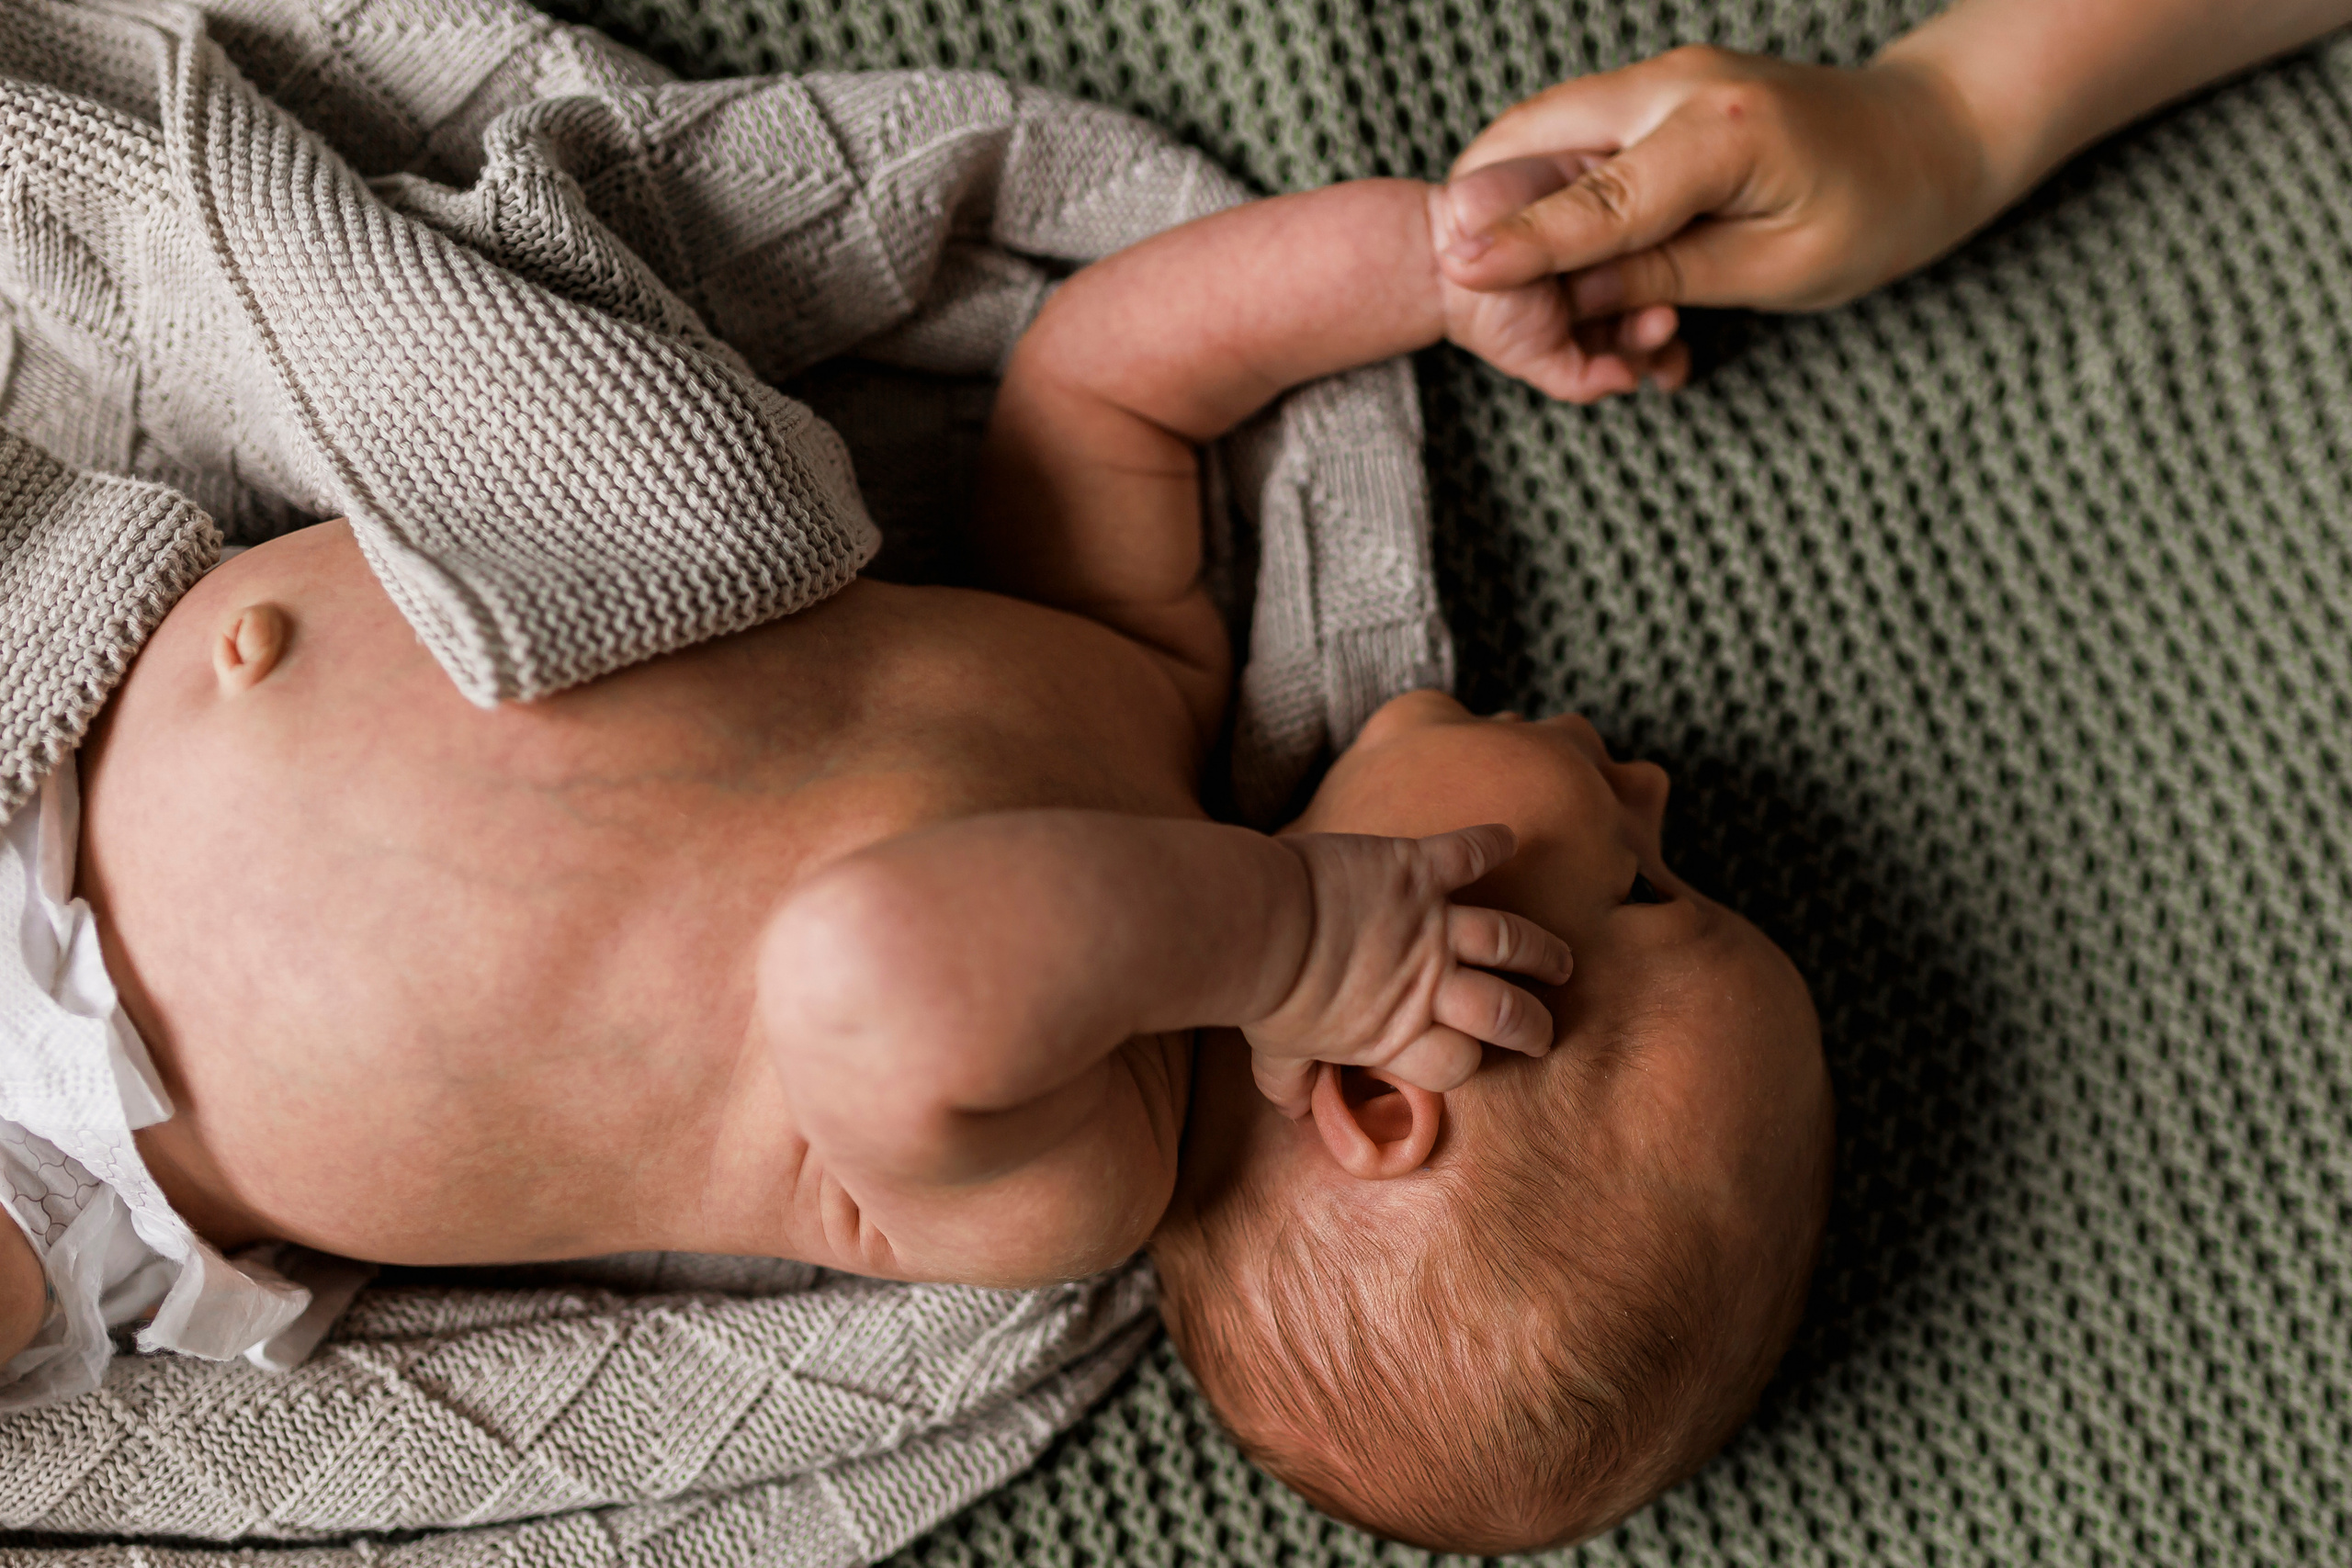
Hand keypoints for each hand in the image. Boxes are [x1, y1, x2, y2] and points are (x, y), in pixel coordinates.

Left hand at [1245, 824, 1572, 1117]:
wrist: (1257, 925)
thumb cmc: (1264, 994)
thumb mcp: (1277, 1054)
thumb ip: (1292, 1082)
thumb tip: (1290, 1111)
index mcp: (1396, 1035)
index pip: (1460, 1064)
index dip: (1467, 1063)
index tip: (1468, 1055)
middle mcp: (1427, 984)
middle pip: (1505, 1012)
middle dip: (1532, 1024)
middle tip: (1543, 1027)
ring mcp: (1428, 924)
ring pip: (1508, 940)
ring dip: (1539, 951)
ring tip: (1560, 962)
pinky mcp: (1416, 870)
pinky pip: (1466, 853)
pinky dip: (1489, 843)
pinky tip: (1507, 839)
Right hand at [1435, 45, 1990, 378]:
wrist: (1932, 135)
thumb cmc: (1878, 211)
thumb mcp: (1775, 270)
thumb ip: (1663, 274)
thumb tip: (1569, 297)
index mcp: (1720, 128)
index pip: (1597, 197)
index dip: (1525, 241)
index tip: (1459, 271)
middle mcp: (1677, 80)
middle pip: (1532, 134)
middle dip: (1488, 207)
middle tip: (1475, 284)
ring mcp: (1663, 77)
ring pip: (1543, 135)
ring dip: (1524, 209)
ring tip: (1538, 285)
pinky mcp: (1658, 92)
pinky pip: (1578, 142)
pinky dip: (1558, 197)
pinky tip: (1576, 257)